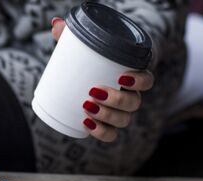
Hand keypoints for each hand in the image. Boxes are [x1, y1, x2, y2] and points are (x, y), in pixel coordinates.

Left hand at [51, 17, 153, 141]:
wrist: (80, 80)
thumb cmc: (87, 62)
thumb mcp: (82, 48)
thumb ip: (71, 36)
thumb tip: (56, 24)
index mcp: (130, 77)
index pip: (147, 81)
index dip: (140, 81)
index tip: (122, 77)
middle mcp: (130, 97)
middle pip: (134, 103)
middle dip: (116, 100)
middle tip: (94, 91)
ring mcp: (120, 113)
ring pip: (124, 120)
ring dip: (107, 116)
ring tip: (87, 107)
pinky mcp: (107, 125)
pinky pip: (111, 135)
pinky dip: (101, 132)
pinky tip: (87, 125)